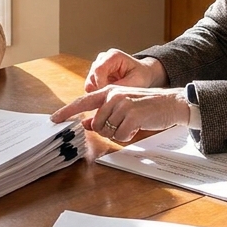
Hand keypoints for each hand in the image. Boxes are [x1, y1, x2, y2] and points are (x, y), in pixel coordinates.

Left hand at [50, 85, 189, 142]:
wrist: (171, 103)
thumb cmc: (147, 106)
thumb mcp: (122, 106)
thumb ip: (102, 113)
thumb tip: (85, 123)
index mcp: (108, 91)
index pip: (82, 101)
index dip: (66, 112)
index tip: (54, 119)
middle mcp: (113, 95)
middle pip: (96, 124)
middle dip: (107, 130)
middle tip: (123, 125)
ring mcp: (122, 104)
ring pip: (107, 131)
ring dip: (119, 133)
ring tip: (132, 124)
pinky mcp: (132, 115)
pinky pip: (120, 136)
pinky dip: (128, 136)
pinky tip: (137, 127)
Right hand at [84, 49, 167, 91]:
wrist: (142, 74)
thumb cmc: (141, 76)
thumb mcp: (135, 83)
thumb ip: (119, 87)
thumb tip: (105, 94)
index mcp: (113, 55)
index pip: (98, 70)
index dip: (101, 85)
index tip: (109, 96)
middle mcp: (102, 58)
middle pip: (91, 77)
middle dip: (99, 90)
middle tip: (111, 99)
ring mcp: (97, 65)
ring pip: (89, 83)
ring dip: (99, 92)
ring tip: (112, 96)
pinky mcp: (95, 74)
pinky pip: (90, 87)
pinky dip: (98, 93)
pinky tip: (109, 94)